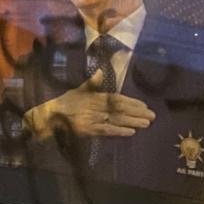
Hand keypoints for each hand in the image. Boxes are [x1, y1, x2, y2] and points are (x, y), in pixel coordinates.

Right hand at [27, 85, 155, 138]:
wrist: (50, 116)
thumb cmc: (65, 103)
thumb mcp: (78, 90)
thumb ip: (91, 83)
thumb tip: (101, 70)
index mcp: (95, 96)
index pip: (117, 98)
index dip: (132, 102)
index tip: (145, 105)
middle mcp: (96, 106)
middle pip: (120, 109)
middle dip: (137, 113)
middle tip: (153, 116)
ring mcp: (93, 118)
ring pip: (116, 119)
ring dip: (132, 122)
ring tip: (146, 124)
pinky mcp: (89, 130)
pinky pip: (106, 130)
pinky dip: (119, 131)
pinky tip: (130, 133)